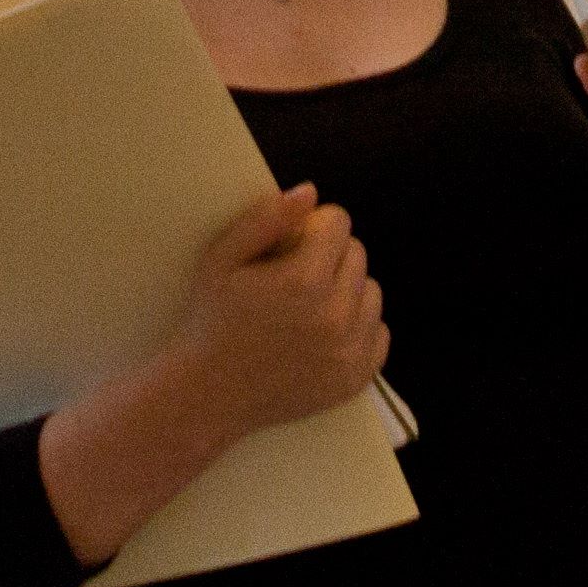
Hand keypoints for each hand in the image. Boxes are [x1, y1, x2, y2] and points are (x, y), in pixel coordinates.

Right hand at [167, 183, 387, 435]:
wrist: (208, 394)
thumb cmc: (211, 319)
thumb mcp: (222, 258)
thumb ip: (266, 219)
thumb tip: (311, 192)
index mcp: (305, 280)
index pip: (339, 223)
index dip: (312, 226)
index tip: (290, 243)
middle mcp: (337, 316)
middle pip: (358, 255)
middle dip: (330, 256)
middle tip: (293, 276)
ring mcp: (350, 352)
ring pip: (372, 293)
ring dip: (347, 290)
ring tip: (309, 305)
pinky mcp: (355, 379)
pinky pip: (380, 334)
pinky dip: (358, 328)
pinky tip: (325, 332)